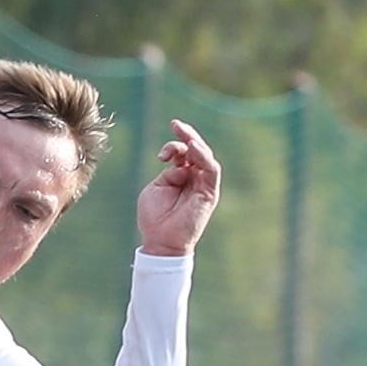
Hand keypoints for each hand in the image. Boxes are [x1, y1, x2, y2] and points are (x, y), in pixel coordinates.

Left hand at [137, 118, 221, 256]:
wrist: (160, 241)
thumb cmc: (155, 217)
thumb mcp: (156, 188)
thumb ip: (168, 173)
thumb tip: (181, 165)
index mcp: (180, 175)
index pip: (182, 152)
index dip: (173, 145)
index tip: (160, 153)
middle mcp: (194, 177)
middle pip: (195, 150)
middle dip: (186, 135)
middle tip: (176, 124)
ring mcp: (203, 184)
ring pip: (206, 157)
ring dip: (196, 144)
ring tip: (186, 138)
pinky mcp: (210, 192)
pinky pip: (211, 171)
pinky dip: (204, 158)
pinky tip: (194, 149)